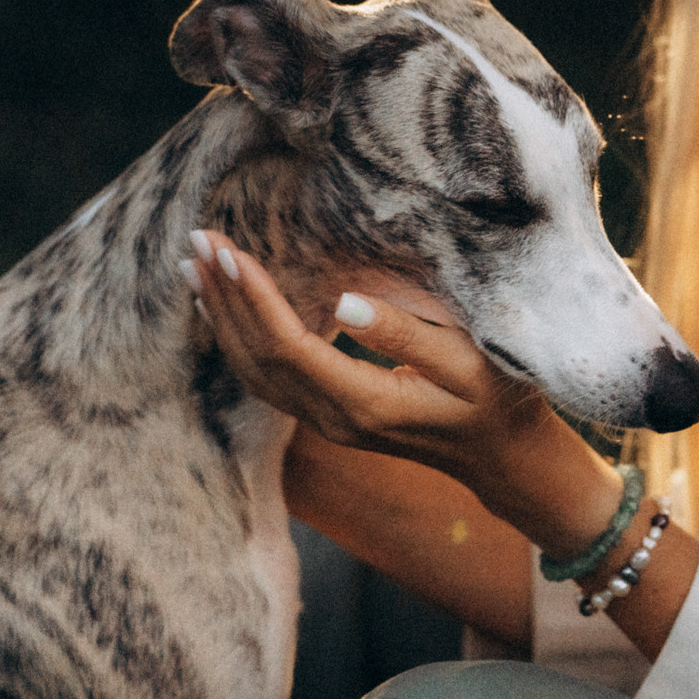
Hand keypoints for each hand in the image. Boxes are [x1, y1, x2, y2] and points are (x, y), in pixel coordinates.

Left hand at [183, 229, 560, 489]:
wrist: (504, 458)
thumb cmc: (499, 401)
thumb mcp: (469, 361)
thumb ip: (406, 333)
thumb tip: (343, 303)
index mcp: (365, 404)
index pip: (289, 347)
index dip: (254, 297)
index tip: (229, 250)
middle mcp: (333, 420)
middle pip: (258, 357)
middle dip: (225, 296)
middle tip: (198, 240)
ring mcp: (327, 423)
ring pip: (253, 371)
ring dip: (221, 316)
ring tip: (194, 266)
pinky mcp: (328, 416)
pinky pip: (267, 377)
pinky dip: (238, 337)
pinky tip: (224, 307)